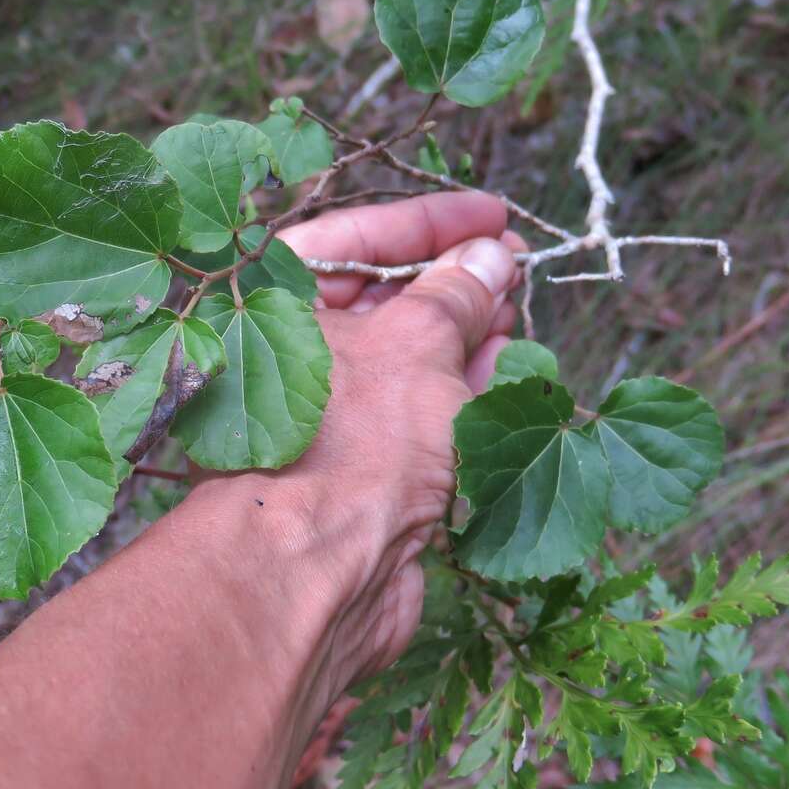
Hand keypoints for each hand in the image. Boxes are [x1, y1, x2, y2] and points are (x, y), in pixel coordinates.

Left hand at [190, 192, 523, 712]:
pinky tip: (506, 362)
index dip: (425, 222)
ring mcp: (326, 421)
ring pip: (402, 360)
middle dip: (449, 278)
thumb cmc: (347, 446)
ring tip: (517, 304)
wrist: (316, 574)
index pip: (351, 240)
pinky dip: (461, 388)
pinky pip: (417, 414)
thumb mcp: (416, 345)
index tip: (491, 213)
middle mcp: (288, 362)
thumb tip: (488, 257)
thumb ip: (454, 296)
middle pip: (377, 302)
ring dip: (463, 330)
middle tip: (514, 260)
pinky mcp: (362, 473)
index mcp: (270, 311)